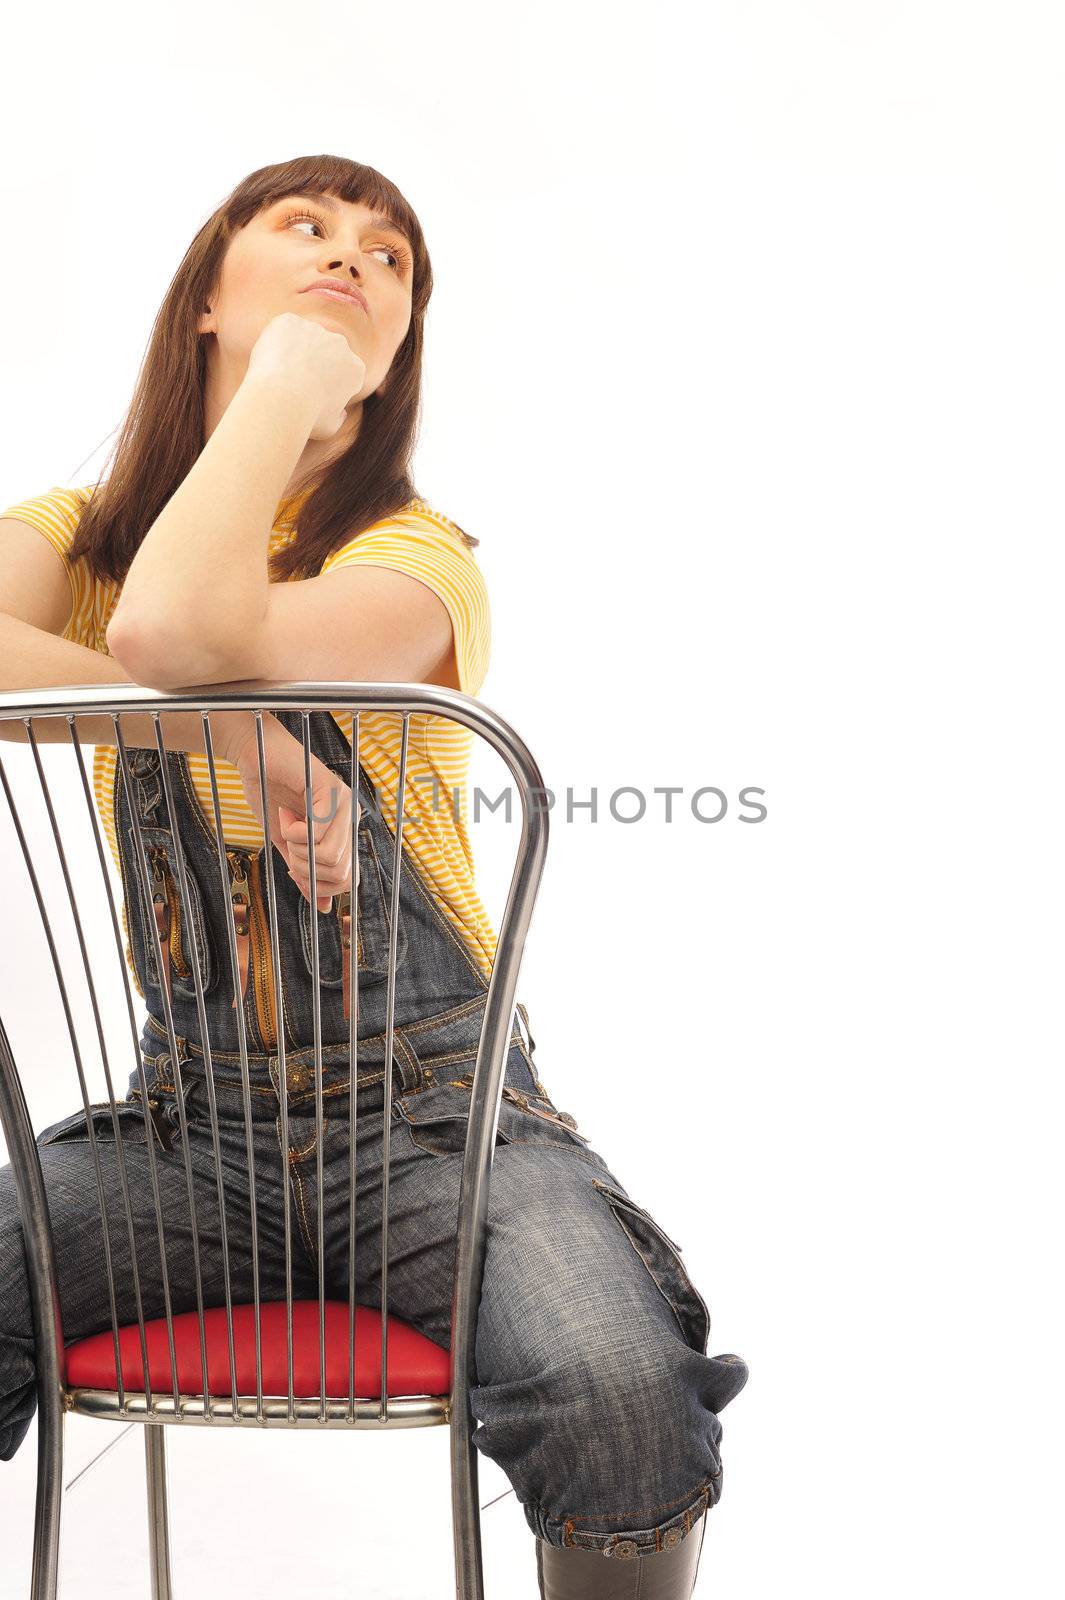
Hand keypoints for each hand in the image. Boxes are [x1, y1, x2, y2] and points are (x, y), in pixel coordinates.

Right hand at [224, 712, 359, 911]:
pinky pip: (316, 833)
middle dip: (304, 868)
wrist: (256, 756)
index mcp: (345, 830)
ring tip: (286, 826)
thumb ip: (305, 871)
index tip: (294, 869)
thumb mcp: (287, 843)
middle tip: (287, 844)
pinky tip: (285, 812)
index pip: (350, 880)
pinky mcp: (330, 791)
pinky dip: (292, 831)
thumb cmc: (270, 792)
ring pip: (329, 855)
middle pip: (339, 872)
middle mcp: (352, 817)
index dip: (320, 885)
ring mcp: (345, 803)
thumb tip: (323, 907)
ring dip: (297, 849)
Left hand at [245, 311, 366, 440]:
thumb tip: (341, 412)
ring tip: (279, 374)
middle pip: (327, 350)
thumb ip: (339, 416)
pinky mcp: (291, 321)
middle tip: (293, 383)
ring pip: (304, 338)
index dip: (328, 385)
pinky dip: (275, 341)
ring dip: (294, 350)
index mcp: (356, 368)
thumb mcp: (330, 427)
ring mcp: (316, 329)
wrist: (280, 399)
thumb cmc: (306, 419)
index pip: (344, 372)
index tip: (312, 397)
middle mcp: (341, 344)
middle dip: (315, 362)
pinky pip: (282, 329)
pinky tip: (270, 360)